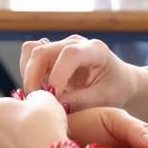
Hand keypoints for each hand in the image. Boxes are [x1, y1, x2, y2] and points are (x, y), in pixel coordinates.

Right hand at [19, 35, 146, 112]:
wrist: (119, 81)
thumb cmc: (116, 89)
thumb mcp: (105, 99)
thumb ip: (80, 101)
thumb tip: (53, 104)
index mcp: (95, 50)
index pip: (69, 54)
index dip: (58, 76)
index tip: (55, 98)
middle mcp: (74, 43)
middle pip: (42, 52)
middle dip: (33, 79)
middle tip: (38, 103)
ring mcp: (60, 46)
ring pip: (31, 52)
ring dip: (29, 76)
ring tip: (40, 97)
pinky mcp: (50, 54)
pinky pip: (29, 59)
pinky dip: (28, 75)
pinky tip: (41, 91)